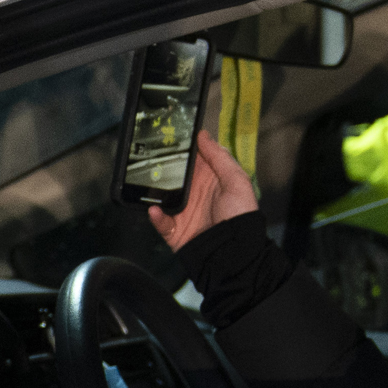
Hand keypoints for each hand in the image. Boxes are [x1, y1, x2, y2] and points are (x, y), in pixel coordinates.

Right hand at [143, 130, 257, 249]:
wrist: (234, 252)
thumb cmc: (240, 216)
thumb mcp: (237, 182)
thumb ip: (220, 158)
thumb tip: (204, 136)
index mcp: (209, 179)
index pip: (192, 159)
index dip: (182, 148)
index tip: (171, 136)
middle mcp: (194, 193)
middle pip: (172, 175)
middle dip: (161, 167)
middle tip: (152, 157)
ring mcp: (183, 211)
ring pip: (161, 196)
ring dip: (154, 191)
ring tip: (148, 184)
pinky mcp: (174, 229)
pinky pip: (160, 221)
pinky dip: (155, 216)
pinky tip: (155, 210)